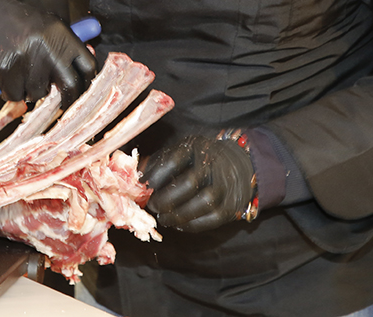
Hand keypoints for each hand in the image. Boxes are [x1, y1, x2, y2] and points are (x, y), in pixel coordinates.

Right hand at [0, 0, 95, 105]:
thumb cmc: (9, 20)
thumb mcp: (43, 25)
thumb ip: (62, 45)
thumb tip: (85, 69)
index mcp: (61, 33)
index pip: (88, 66)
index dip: (85, 83)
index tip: (79, 90)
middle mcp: (48, 47)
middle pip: (70, 86)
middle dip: (65, 99)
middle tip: (58, 101)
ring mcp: (28, 60)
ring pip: (39, 94)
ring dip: (29, 90)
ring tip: (18, 72)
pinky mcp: (7, 71)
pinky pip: (15, 95)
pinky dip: (9, 91)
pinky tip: (2, 75)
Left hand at [141, 134, 255, 231]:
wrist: (239, 165)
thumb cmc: (199, 160)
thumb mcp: (180, 152)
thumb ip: (157, 164)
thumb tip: (134, 179)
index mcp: (194, 148)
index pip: (173, 161)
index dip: (155, 176)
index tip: (142, 187)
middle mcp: (212, 165)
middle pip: (189, 183)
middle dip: (166, 199)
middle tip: (153, 206)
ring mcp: (224, 186)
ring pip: (203, 202)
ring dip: (179, 214)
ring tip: (164, 218)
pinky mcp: (230, 207)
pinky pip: (211, 220)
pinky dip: (192, 225)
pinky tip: (179, 224)